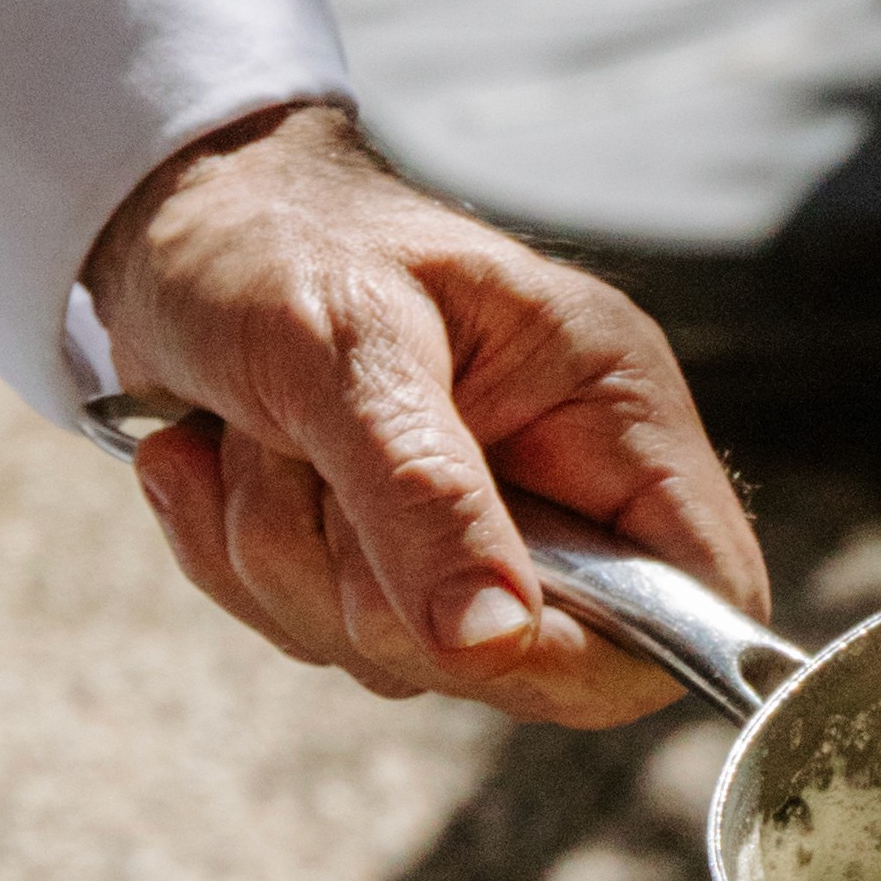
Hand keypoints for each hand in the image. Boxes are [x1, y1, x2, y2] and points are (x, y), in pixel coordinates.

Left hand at [85, 101, 769, 726]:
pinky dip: (237, 560)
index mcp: (611, 412)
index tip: (483, 627)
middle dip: (378, 585)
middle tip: (311, 456)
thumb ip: (424, 494)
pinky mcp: (380, 569)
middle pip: (530, 657)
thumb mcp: (351, 347)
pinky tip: (219, 462)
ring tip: (260, 434)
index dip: (610, 649)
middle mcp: (561, 488)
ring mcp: (468, 538)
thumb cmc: (284, 244)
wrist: (175, 222)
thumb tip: (494, 637)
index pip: (705, 594)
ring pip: (404, 656)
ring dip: (286, 557)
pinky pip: (317, 641)